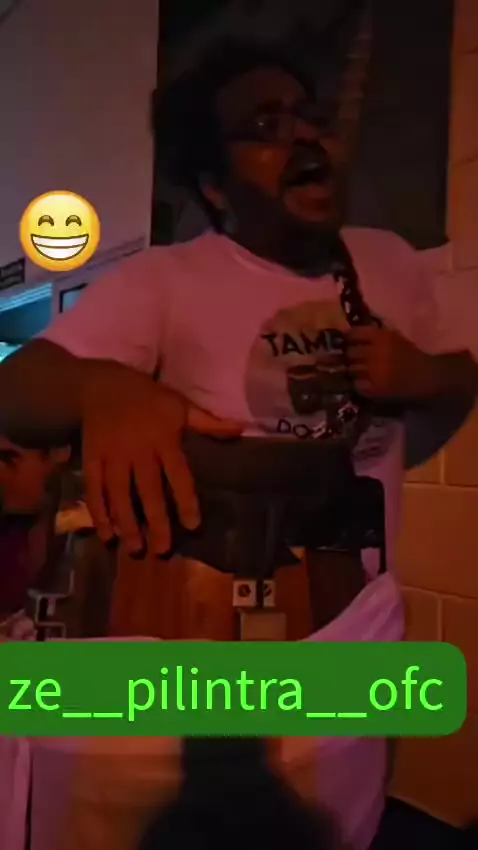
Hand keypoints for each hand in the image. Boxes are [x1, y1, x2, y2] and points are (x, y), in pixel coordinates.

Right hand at [81, 368, 242, 555]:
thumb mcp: (179, 405)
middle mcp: (138, 450)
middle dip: (155, 521)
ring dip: (126, 522)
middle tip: (162, 549)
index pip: (178, 474)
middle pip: (147, 489)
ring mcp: (112, 455)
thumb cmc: (147, 397)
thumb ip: (207, 423)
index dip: (186, 500)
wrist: (100, 384)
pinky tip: (106, 533)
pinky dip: (98, 511)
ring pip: (119, 493)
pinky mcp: (91, 458)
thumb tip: (239, 429)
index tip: (193, 526)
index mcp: (163, 438)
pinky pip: (93, 488)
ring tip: (134, 548)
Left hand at [345, 326, 433, 399]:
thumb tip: (348, 335)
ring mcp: (375, 371)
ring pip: (352, 369)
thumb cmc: (411, 355)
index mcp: (382, 337)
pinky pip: (358, 384)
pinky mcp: (376, 388)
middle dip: (351, 356)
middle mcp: (376, 352)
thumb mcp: (394, 337)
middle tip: (355, 360)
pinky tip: (367, 383)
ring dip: (355, 371)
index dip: (349, 339)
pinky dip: (360, 384)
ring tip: (362, 373)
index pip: (354, 334)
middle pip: (350, 352)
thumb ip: (374, 335)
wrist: (427, 376)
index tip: (349, 343)